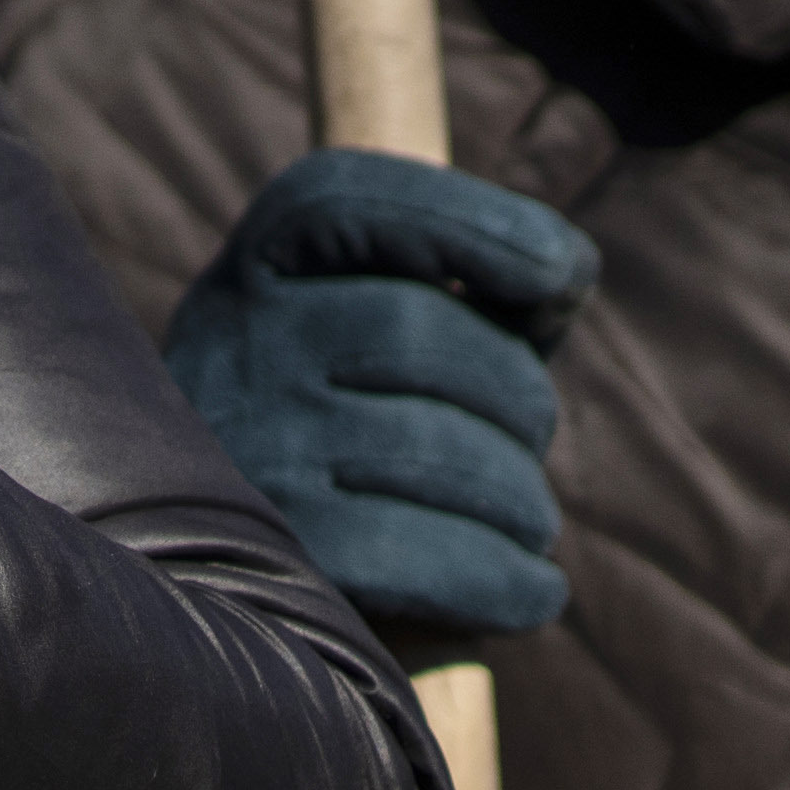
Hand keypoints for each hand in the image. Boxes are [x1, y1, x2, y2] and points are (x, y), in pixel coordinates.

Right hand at [166, 147, 596, 656]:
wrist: (226, 575)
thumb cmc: (351, 430)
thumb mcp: (381, 320)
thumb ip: (470, 283)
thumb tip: (562, 277)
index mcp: (261, 262)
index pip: (357, 202)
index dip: (480, 226)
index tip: (562, 276)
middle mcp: (236, 340)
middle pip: (417, 334)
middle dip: (516, 396)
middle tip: (530, 442)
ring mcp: (249, 449)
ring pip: (432, 449)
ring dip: (517, 498)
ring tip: (528, 523)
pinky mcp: (278, 557)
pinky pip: (422, 558)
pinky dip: (504, 578)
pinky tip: (532, 587)